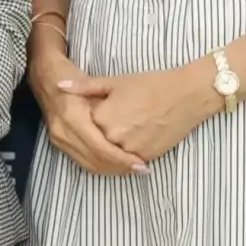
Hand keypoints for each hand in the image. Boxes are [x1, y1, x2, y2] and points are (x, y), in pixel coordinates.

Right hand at [31, 45, 143, 176]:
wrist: (45, 77)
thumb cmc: (71, 76)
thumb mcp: (92, 83)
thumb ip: (108, 104)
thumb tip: (130, 124)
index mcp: (72, 116)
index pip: (100, 147)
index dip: (121, 159)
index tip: (141, 163)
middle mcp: (62, 132)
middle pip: (95, 160)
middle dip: (119, 167)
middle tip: (142, 168)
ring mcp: (58, 139)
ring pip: (89, 165)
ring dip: (112, 170)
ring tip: (133, 169)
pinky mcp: (58, 144)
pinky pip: (82, 162)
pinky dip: (101, 166)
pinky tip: (117, 166)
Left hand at [84, 65, 219, 167]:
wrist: (187, 95)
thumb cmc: (151, 84)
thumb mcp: (115, 82)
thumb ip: (84, 87)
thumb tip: (58, 85)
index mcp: (101, 118)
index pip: (84, 127)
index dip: (88, 119)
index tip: (95, 111)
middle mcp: (113, 138)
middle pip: (95, 144)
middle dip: (98, 136)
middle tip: (112, 122)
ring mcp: (130, 151)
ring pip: (111, 157)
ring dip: (110, 150)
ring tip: (121, 133)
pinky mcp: (146, 158)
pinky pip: (127, 163)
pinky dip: (124, 157)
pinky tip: (131, 142)